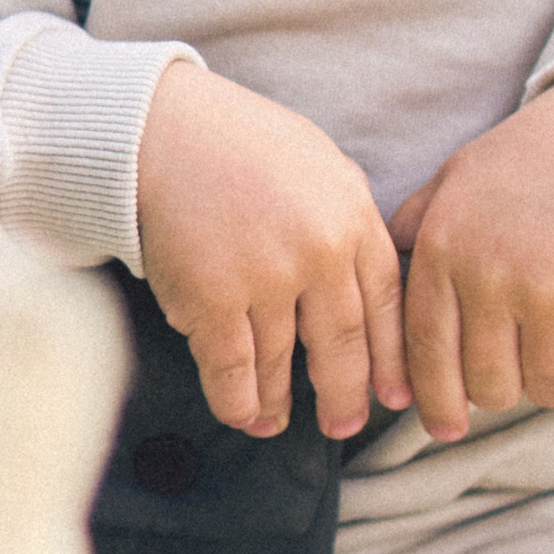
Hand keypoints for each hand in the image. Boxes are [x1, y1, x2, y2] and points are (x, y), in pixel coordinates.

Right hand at [136, 63, 408, 442]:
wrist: (158, 129)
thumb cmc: (237, 142)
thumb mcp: (319, 165)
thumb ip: (347, 218)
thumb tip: (367, 275)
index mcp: (351, 217)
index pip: (386, 304)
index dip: (391, 357)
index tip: (395, 394)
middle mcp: (317, 253)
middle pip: (342, 344)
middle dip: (345, 394)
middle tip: (344, 424)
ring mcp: (265, 279)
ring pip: (281, 363)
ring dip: (279, 401)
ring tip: (278, 422)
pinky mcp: (212, 300)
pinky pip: (231, 370)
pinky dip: (238, 401)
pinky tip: (243, 415)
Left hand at [391, 78, 553, 442]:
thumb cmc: (526, 164)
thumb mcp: (454, 182)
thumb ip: (414, 229)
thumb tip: (370, 276)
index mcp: (442, 251)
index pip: (426, 353)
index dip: (436, 401)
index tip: (444, 428)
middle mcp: (489, 274)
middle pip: (486, 384)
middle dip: (501, 392)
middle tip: (517, 377)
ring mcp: (550, 288)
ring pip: (541, 388)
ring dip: (551, 389)